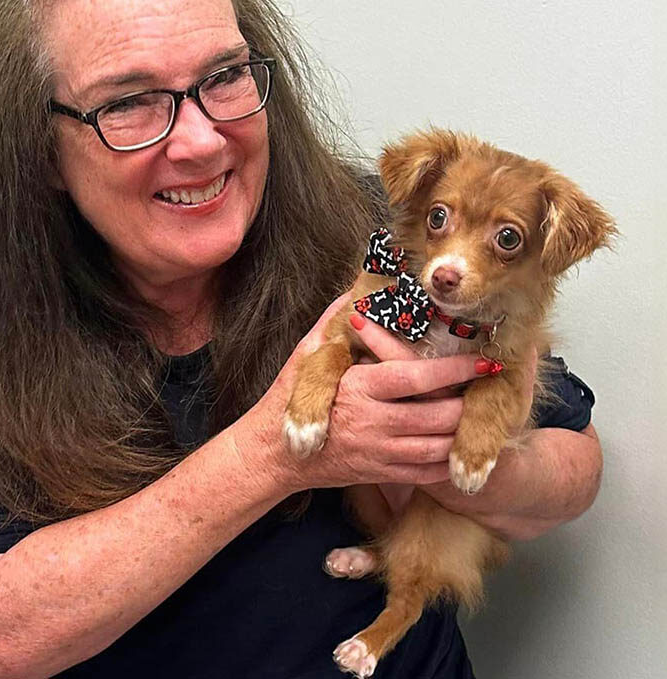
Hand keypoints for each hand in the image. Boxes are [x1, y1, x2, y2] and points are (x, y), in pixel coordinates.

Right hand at [247, 298, 493, 495]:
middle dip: (470, 403)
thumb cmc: (288, 398)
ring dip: (464, 432)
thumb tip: (353, 293)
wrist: (274, 454)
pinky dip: (448, 460)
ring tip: (483, 414)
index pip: (416, 377)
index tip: (481, 359)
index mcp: (359, 388)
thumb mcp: (307, 355)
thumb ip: (332, 324)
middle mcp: (373, 423)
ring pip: (437, 447)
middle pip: (437, 415)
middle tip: (493, 388)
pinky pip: (426, 473)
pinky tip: (459, 445)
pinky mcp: (380, 474)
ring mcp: (378, 453)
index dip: (453, 370)